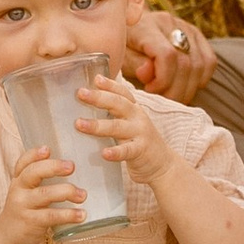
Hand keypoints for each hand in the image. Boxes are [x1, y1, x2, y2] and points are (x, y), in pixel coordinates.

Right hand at [0, 145, 83, 243]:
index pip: (23, 163)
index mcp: (19, 181)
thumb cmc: (24, 214)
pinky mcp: (31, 222)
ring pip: (45, 194)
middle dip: (53, 167)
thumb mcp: (26, 195)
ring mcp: (23, 206)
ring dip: (66, 192)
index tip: (48, 149)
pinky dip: (68, 214)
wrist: (6, 241)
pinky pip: (51, 216)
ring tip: (82, 195)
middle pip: (33, 173)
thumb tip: (72, 168)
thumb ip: (41, 183)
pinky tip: (81, 215)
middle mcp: (18, 190)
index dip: (34, 154)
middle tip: (71, 167)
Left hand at [75, 71, 174, 187]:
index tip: (95, 79)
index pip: (122, 93)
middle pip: (118, 104)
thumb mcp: (129, 123)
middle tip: (81, 93)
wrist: (163, 164)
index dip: (110, 85)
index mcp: (133, 109)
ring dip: (97, 125)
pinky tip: (104, 153)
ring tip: (79, 124)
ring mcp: (140, 133)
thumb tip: (88, 102)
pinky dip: (115, 152)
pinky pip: (126, 151)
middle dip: (99, 98)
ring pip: (117, 126)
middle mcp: (137, 117)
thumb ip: (114, 114)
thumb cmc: (139, 142)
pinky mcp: (140, 151)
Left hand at [129, 8, 216, 99]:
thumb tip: (147, 73)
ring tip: (171, 96)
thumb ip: (134, 63)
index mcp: (147, 26)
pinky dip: (199, 80)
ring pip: (200, 65)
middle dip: (175, 90)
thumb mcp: (120, 55)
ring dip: (187, 89)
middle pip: (186, 64)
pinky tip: (183, 86)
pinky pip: (209, 62)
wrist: (131, 26)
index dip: (162, 80)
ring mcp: (187, 28)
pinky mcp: (197, 35)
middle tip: (161, 100)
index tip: (150, 90)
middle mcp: (170, 23)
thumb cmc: (123, 45)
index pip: (167, 55)